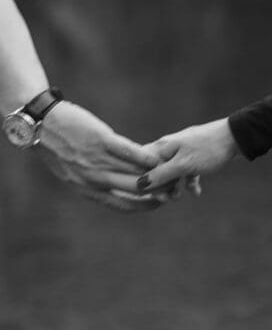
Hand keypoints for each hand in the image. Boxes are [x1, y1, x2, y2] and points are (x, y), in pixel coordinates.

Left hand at [38, 101, 164, 212]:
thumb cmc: (56, 146)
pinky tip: (158, 157)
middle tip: (174, 190)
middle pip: (134, 191)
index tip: (160, 203)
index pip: (123, 205)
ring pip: (134, 173)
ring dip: (156, 175)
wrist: (39, 124)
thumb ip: (92, 180)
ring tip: (171, 173)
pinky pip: (130, 152)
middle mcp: (93, 179)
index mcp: (86, 189)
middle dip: (157, 192)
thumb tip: (114, 185)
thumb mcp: (70, 172)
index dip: (145, 206)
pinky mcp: (101, 140)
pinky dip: (146, 157)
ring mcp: (97, 160)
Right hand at [137, 119, 238, 192]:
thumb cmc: (208, 149)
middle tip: (168, 198)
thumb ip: (162, 175)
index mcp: (162, 147)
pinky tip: (196, 192)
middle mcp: (168, 148)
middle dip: (159, 187)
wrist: (235, 138)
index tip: (148, 193)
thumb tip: (139, 184)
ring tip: (180, 197)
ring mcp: (182, 152)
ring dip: (174, 187)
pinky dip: (189, 182)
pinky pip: (186, 172)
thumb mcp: (184, 165)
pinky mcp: (195, 157)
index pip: (140, 163)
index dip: (140, 180)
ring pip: (171, 173)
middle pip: (155, 170)